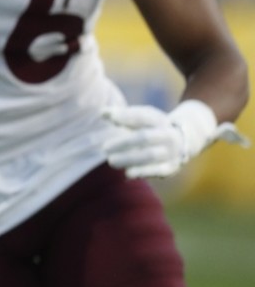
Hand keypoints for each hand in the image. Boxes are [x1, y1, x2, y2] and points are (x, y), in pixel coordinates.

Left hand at [102, 100, 248, 178]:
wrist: (185, 140)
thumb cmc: (153, 127)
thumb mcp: (141, 118)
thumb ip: (122, 115)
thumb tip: (102, 112)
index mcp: (159, 120)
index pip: (142, 116)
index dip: (125, 116)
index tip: (110, 118)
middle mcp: (167, 134)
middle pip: (144, 137)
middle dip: (124, 143)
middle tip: (104, 148)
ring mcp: (171, 151)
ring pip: (150, 155)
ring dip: (129, 159)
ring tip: (111, 161)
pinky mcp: (172, 166)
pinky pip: (159, 170)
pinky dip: (143, 172)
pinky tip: (128, 174)